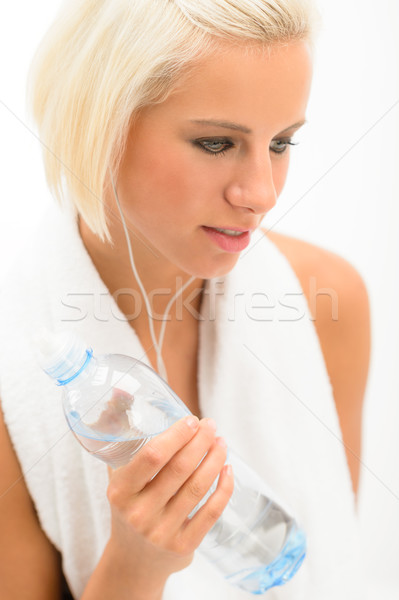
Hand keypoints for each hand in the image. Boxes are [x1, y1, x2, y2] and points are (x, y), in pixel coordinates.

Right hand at [104, 416, 233, 592]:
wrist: (133, 561)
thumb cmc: (129, 506)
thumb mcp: (116, 477)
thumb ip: (120, 438)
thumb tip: (118, 392)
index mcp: (120, 492)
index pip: (151, 457)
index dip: (176, 435)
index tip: (191, 420)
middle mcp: (140, 513)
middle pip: (179, 469)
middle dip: (200, 441)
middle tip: (211, 425)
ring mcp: (162, 532)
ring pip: (197, 488)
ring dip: (214, 459)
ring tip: (221, 442)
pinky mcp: (184, 545)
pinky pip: (211, 512)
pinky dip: (224, 488)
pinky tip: (228, 469)